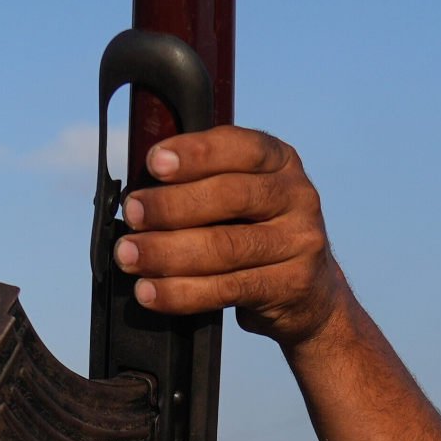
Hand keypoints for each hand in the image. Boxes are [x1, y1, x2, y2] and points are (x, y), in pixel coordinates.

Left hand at [116, 129, 344, 343]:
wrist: (311, 293)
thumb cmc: (256, 232)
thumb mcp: (243, 196)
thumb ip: (205, 183)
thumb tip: (140, 192)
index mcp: (281, 161)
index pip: (240, 147)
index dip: (196, 153)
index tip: (154, 163)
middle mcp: (298, 195)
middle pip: (231, 196)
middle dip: (172, 205)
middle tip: (133, 214)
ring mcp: (300, 242)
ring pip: (225, 247)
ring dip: (167, 252)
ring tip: (129, 256)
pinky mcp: (291, 285)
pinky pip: (228, 289)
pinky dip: (181, 293)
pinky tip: (151, 292)